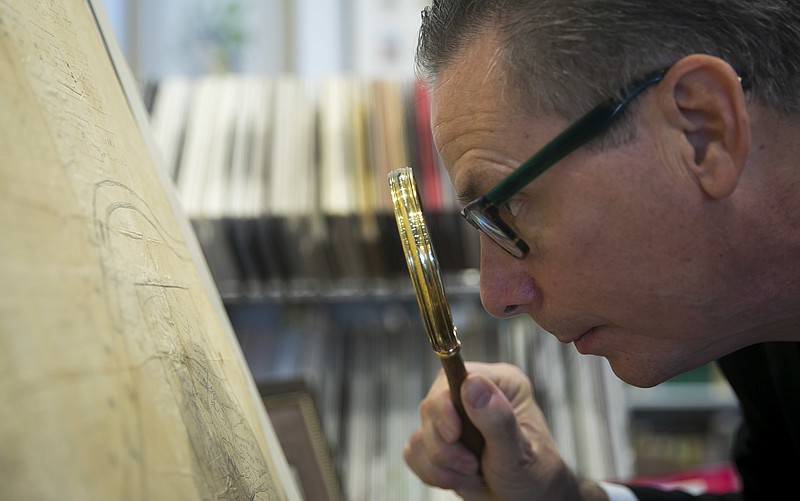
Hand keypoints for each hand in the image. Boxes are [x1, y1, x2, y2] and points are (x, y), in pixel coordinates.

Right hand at [404, 362, 606, 499]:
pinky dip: (432, 472)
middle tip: (472, 466)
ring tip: (472, 474)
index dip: (445, 407)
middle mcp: (473, 396)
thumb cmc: (533, 476)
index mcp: (499, 384)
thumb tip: (472, 384)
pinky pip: (414, 453)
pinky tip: (459, 478)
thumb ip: (497, 420)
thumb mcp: (519, 451)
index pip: (454, 376)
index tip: (455, 435)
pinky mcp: (439, 442)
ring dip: (441, 464)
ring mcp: (453, 419)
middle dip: (445, 446)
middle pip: (430, 407)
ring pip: (420, 434)